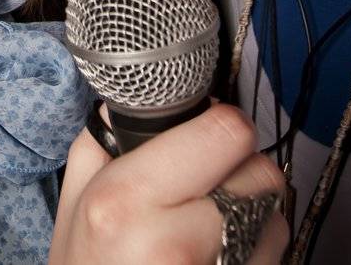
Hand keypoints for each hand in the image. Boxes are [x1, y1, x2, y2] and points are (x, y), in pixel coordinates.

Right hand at [49, 103, 288, 263]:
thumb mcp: (74, 204)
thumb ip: (104, 142)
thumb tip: (141, 101)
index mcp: (126, 200)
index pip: (227, 133)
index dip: (221, 129)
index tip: (207, 140)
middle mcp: (175, 241)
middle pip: (263, 173)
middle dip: (241, 174)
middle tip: (209, 189)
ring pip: (276, 218)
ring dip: (254, 217)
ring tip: (211, 231)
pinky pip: (275, 256)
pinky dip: (255, 252)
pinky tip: (216, 258)